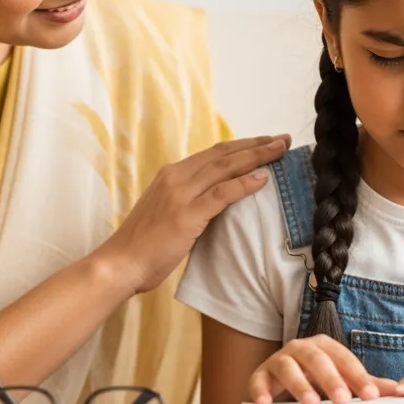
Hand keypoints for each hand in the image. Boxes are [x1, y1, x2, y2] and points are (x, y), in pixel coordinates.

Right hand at [97, 135, 289, 293]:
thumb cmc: (144, 246)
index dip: (243, 145)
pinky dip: (244, 184)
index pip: (214, 153)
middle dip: (256, 144)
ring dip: (257, 157)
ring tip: (280, 151)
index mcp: (171, 174)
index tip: (266, 141)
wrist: (120, 264)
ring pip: (226, 167)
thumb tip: (218, 202)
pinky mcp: (186, 214)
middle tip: (283, 139)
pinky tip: (263, 179)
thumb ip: (190, 202)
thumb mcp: (167, 213)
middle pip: (224, 154)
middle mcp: (176, 176)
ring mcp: (180, 194)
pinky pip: (222, 194)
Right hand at [247, 335, 399, 403]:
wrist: (278, 379)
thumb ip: (368, 384)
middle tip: (343, 400)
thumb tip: (402, 393)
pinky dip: (261, 391)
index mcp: (325, 347)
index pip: (345, 359)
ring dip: (299, 385)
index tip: (372, 397)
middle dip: (331, 379)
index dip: (359, 377)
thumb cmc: (316, 378)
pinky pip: (258, 380)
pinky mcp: (259, 374)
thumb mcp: (342, 380)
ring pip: (288, 367)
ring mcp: (279, 359)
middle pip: (317, 359)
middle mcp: (301, 348)